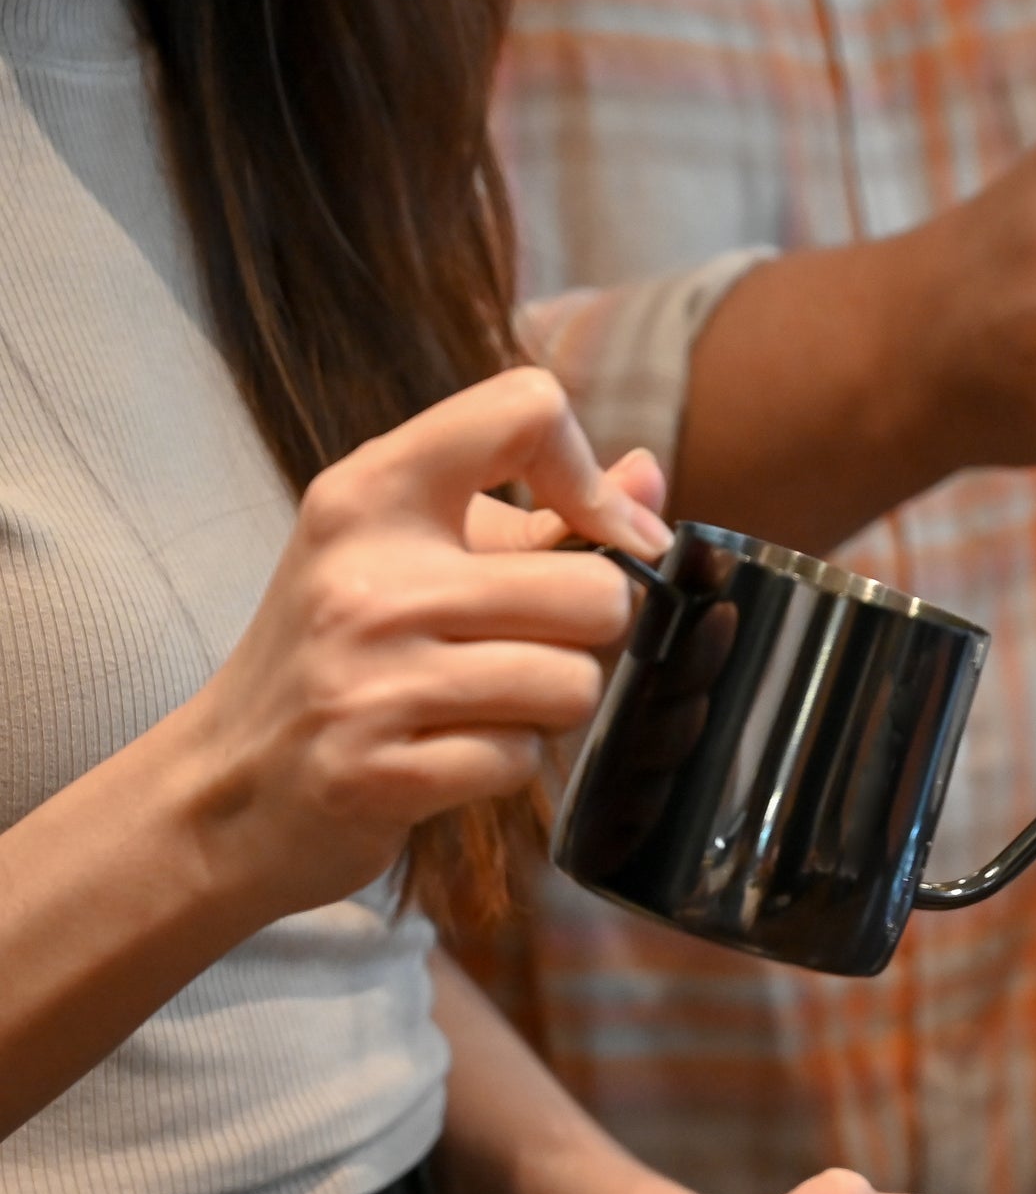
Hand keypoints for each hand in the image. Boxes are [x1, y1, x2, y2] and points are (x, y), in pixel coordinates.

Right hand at [178, 368, 671, 921]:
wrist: (228, 784)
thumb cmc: (343, 655)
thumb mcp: (411, 555)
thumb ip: (540, 513)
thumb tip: (649, 477)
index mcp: (371, 494)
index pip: (524, 410)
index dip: (592, 480)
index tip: (598, 534)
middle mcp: (367, 577)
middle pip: (594, 589)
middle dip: (585, 634)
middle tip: (523, 647)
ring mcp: (366, 678)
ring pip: (572, 683)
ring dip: (548, 706)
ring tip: (482, 702)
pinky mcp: (376, 772)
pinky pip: (520, 759)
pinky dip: (504, 764)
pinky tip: (448, 751)